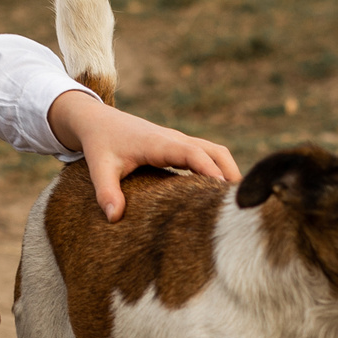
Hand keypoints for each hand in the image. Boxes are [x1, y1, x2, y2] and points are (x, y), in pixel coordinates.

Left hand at [48, 90, 239, 221]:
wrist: (97, 120)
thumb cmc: (100, 144)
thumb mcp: (99, 167)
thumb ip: (106, 192)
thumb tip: (114, 217)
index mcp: (159, 142)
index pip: (193, 154)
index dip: (211, 172)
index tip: (224, 193)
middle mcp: (174, 139)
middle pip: (215, 151)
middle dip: (230, 174)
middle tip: (240, 205)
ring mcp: (179, 141)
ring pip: (215, 151)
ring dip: (227, 172)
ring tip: (235, 203)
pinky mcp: (178, 146)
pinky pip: (206, 155)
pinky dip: (218, 170)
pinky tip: (217, 195)